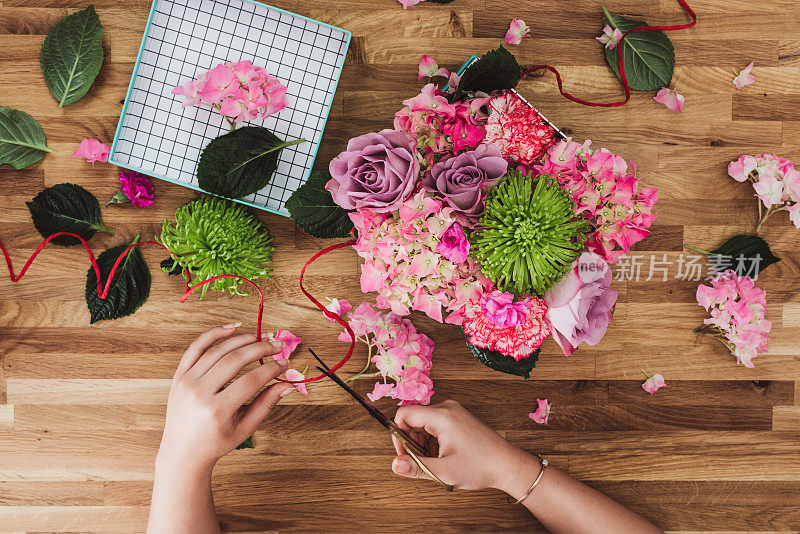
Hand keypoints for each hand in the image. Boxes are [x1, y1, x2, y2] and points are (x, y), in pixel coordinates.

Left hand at [156, 324, 293, 472]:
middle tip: (278, 345)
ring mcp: (186, 382)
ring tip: (261, 337)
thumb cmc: (216, 442)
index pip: (251, 381)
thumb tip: (289, 385)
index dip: (272, 369)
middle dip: (261, 349)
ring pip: (217, 350)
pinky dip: (213, 334)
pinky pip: (196, 348)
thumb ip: (266, 404)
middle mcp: (199, 393)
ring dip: (242, 340)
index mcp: (217, 411)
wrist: (183, 451)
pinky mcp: (178, 376)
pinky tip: (232, 328)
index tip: (286, 363)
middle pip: (235, 360)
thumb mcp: (245, 428)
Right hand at [390, 399, 539, 492]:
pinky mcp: (458, 417)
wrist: (507, 465)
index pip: (404, 414)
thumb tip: (394, 465)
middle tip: (422, 461)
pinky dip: (433, 439)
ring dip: (423, 442)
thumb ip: (416, 467)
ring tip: (436, 460)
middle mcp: (447, 408)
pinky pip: (435, 424)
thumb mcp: (444, 471)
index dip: (399, 435)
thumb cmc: (480, 467)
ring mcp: (454, 411)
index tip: (405, 454)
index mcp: (442, 416)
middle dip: (412, 441)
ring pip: (423, 422)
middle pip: (413, 418)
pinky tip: (444, 455)